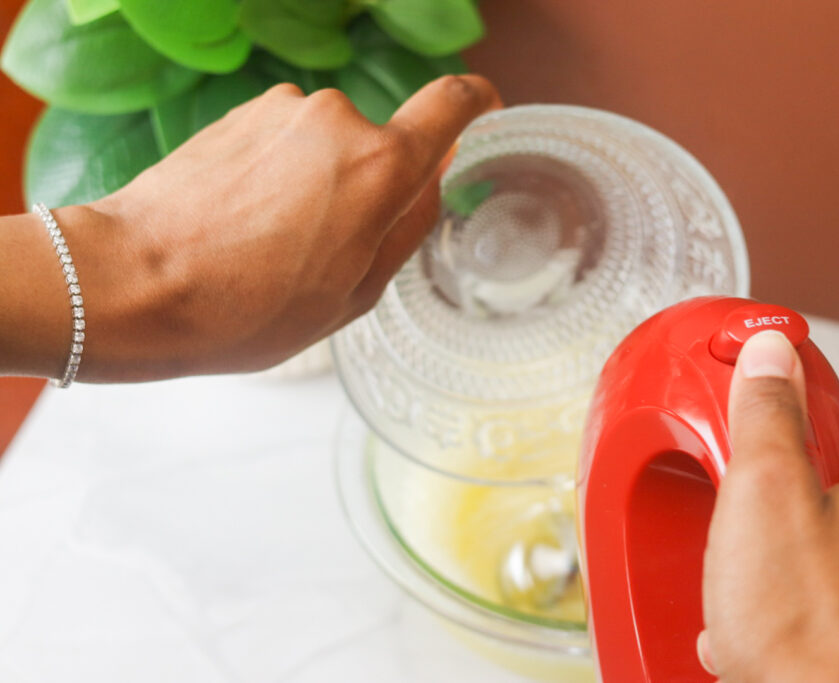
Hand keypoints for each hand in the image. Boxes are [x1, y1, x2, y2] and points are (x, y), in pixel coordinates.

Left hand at [3, 75, 498, 381]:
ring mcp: (282, 109)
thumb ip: (408, 227)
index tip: (480, 115)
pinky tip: (244, 223)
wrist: (134, 282)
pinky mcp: (238, 113)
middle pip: (382, 147)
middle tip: (330, 250)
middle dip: (371, 189)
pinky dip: (279, 175)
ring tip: (274, 244)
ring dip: (319, 184)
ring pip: (330, 146)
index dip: (475, 106)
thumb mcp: (355, 293)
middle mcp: (337, 118)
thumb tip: (434, 179)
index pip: (452, 104)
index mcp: (380, 166)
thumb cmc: (248, 307)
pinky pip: (285, 141)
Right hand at [699, 331, 838, 681]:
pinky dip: (836, 636)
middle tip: (762, 570)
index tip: (764, 511)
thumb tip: (773, 353)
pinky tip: (795, 654)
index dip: (789, 483)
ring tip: (772, 622)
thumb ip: (768, 413)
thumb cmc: (810, 639)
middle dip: (799, 540)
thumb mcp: (762, 496)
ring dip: (812, 590)